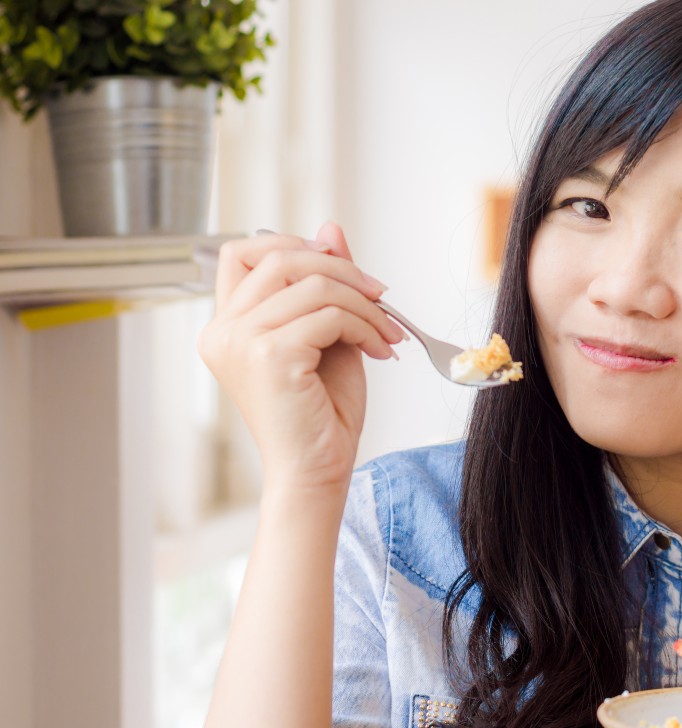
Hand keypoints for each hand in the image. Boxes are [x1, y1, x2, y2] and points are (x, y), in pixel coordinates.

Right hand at [197, 222, 406, 488]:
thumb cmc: (320, 413)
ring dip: (364, 304)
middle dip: (343, 270)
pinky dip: (365, 326)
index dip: (291, 246)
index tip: (338, 266)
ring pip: (313, 284)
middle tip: (381, 296)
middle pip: (281, 258)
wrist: (318, 470)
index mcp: (225, 325)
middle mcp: (222, 330)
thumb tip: (330, 229)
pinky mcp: (269, 355)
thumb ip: (324, 285)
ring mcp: (240, 342)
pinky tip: (380, 350)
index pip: (240, 253)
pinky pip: (329, 315)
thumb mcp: (326, 335)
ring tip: (386, 332)